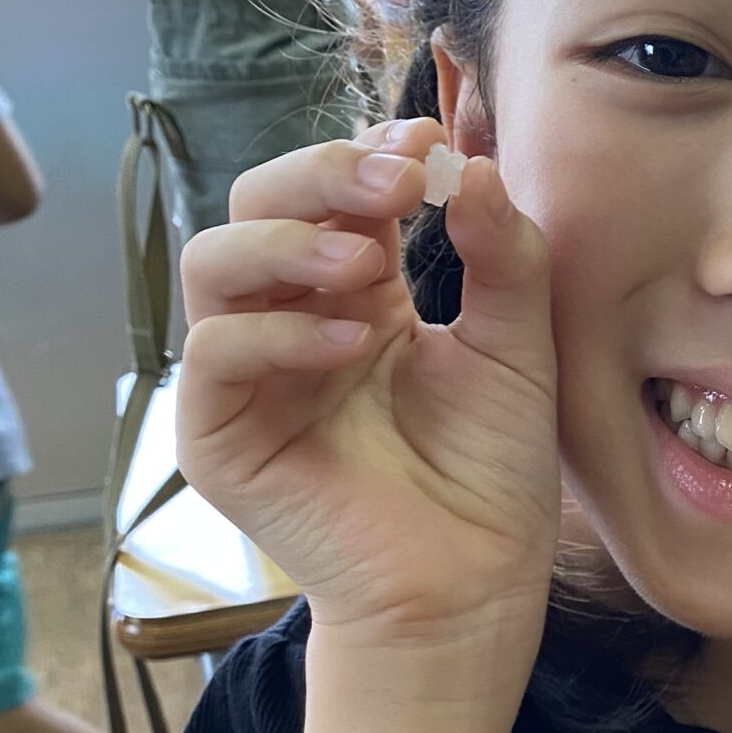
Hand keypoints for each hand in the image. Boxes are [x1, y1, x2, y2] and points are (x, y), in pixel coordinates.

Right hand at [176, 119, 560, 665]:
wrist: (474, 587)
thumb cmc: (491, 476)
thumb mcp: (519, 349)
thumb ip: (504, 259)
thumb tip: (472, 166)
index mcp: (357, 293)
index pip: (333, 193)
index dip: (369, 155)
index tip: (428, 145)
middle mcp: (292, 322)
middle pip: (258, 204)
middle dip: (321, 174)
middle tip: (397, 180)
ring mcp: (249, 377)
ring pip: (213, 263)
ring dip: (288, 244)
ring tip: (366, 264)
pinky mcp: (219, 438)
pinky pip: (212, 356)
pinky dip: (276, 336)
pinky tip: (352, 345)